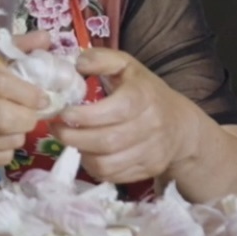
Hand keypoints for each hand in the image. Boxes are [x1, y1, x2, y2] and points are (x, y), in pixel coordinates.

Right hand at [0, 34, 51, 166]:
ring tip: (14, 123)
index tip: (42, 96)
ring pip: (4, 141)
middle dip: (28, 118)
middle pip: (3, 119)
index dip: (28, 93)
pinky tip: (1, 137)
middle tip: (32, 113)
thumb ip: (11, 48)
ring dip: (19, 133)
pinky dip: (8, 149)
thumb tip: (46, 38)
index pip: (0, 85)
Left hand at [53, 47, 204, 184]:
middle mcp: (151, 126)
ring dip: (81, 153)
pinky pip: (112, 176)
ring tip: (72, 140)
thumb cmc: (145, 91)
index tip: (63, 113)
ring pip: (107, 163)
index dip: (85, 115)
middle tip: (56, 128)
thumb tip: (78, 64)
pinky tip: (88, 152)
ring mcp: (151, 152)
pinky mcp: (147, 170)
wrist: (180, 125)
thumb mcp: (126, 66)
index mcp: (144, 97)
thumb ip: (102, 59)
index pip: (115, 110)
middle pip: (107, 141)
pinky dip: (94, 167)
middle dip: (73, 137)